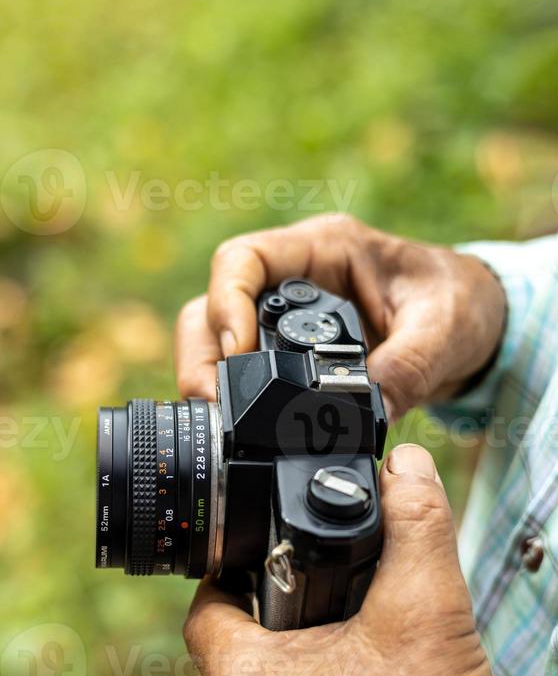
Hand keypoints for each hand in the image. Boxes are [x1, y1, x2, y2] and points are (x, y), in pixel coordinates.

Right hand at [174, 215, 506, 420]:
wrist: (472, 325)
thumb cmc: (459, 305)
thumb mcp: (445, 331)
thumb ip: (410, 367)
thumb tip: (370, 413)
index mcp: (325, 249)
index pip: (244, 259)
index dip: (226, 302)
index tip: (235, 352)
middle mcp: (293, 278)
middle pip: (212, 306)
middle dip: (203, 356)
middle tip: (214, 404)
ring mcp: (283, 316)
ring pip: (213, 340)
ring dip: (207, 379)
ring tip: (221, 423)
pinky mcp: (284, 353)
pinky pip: (238, 370)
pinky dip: (230, 397)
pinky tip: (238, 427)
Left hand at [183, 445, 503, 675]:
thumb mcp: (427, 608)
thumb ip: (415, 523)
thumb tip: (404, 465)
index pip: (207, 603)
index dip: (233, 571)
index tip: (268, 555)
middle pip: (233, 649)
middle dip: (273, 616)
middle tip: (322, 597)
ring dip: (291, 668)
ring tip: (347, 649)